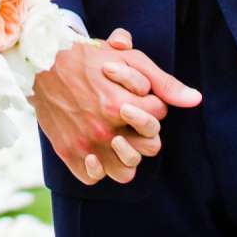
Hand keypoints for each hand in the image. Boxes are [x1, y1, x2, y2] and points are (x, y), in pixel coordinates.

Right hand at [31, 29, 197, 184]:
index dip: (153, 103)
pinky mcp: (69, 153)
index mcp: (121, 105)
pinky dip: (98, 169)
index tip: (138, 95)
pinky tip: (98, 150)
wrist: (41, 65)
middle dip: (146, 131)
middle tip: (132, 118)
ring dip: (127, 156)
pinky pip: (94, 178)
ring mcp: (86, 144)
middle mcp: (104, 129)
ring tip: (119, 138)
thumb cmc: (88, 59)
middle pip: (150, 148)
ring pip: (125, 171)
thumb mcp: (129, 60)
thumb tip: (196, 100)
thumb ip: (163, 82)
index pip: (160, 116)